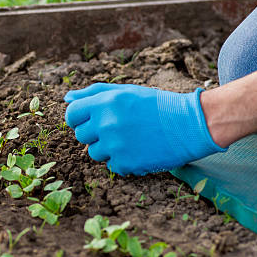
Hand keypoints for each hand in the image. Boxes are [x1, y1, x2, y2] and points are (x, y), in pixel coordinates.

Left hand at [64, 83, 225, 175]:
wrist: (189, 124)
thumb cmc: (155, 105)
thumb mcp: (125, 91)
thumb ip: (93, 93)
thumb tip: (67, 98)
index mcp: (104, 103)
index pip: (71, 114)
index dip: (78, 118)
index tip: (90, 120)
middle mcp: (106, 124)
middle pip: (81, 135)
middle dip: (94, 133)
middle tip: (116, 128)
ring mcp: (115, 145)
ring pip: (94, 153)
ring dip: (107, 148)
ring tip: (129, 139)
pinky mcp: (126, 163)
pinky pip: (111, 165)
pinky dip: (122, 160)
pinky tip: (138, 149)